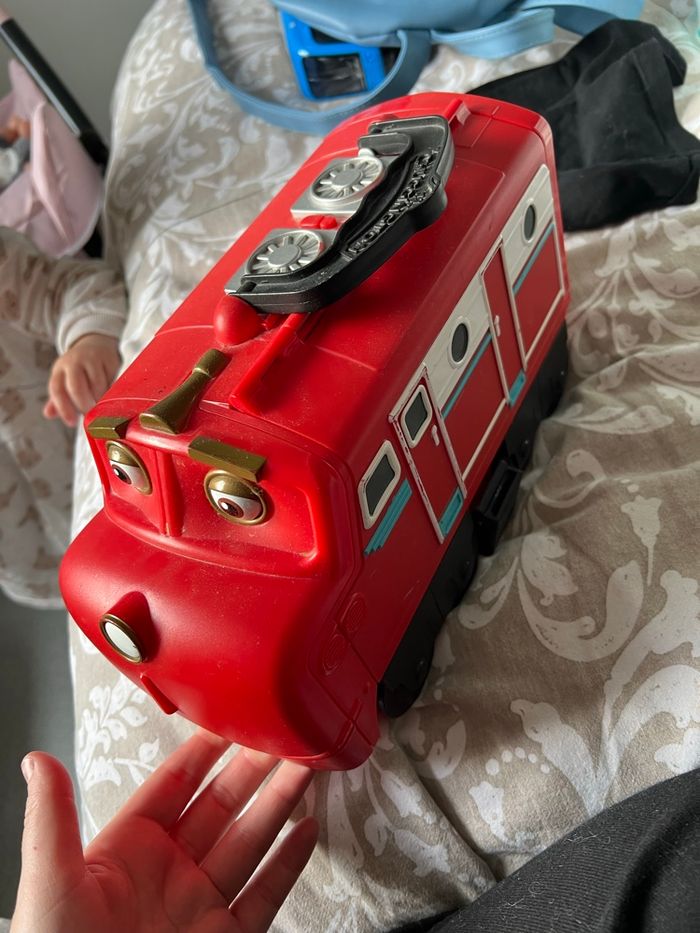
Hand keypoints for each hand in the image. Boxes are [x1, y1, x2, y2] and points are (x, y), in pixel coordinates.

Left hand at [11, 731, 318, 932]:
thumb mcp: (51, 880)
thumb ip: (52, 818)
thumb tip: (38, 758)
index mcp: (128, 848)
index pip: (175, 784)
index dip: (205, 749)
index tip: (231, 717)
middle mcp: (169, 870)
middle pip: (221, 806)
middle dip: (252, 768)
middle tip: (281, 734)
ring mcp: (200, 905)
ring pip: (249, 841)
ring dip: (278, 803)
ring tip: (303, 768)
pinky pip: (264, 895)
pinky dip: (289, 864)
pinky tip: (306, 832)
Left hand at [43, 332, 120, 426]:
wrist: (95, 346)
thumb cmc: (78, 371)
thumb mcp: (64, 381)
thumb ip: (57, 400)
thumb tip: (48, 413)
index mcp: (59, 369)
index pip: (56, 389)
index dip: (63, 408)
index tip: (71, 423)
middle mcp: (74, 362)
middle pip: (76, 387)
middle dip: (84, 405)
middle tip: (92, 416)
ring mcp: (93, 359)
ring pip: (97, 385)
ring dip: (101, 401)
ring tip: (104, 407)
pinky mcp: (110, 359)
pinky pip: (113, 380)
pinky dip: (113, 392)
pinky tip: (113, 397)